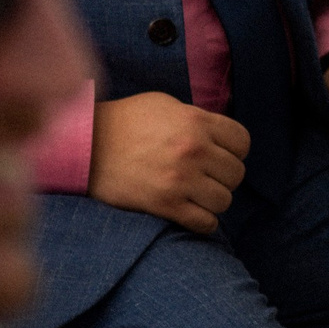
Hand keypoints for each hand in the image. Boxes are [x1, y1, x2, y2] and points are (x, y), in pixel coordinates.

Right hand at [89, 91, 251, 233]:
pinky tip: (192, 213)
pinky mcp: (165, 205)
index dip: (234, 150)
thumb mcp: (165, 105)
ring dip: (214, 200)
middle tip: (206, 177)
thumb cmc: (125, 121)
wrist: (85, 145)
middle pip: (236, 173)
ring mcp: (180, 179)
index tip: (221, 155)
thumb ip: (196, 118)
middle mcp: (194, 149)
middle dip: (224, 176)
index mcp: (196, 121)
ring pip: (224, 200)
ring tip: (197, 195)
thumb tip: (217, 135)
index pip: (242, 142)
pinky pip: (205, 222)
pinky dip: (204, 222)